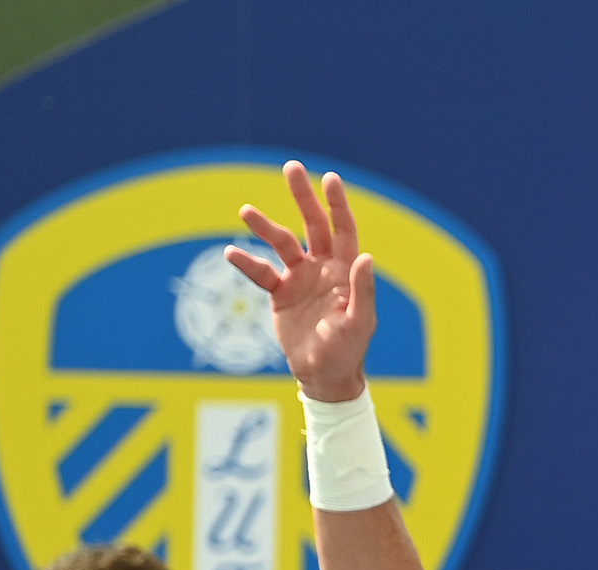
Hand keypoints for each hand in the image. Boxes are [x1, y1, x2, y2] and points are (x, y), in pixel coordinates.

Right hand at [222, 162, 374, 403]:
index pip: (343, 230)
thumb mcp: (359, 323)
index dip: (337, 205)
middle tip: (291, 167)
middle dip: (303, 197)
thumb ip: (362, 291)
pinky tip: (231, 252)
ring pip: (282, 242)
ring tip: (245, 211)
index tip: (329, 178)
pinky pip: (261, 272)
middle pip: (313, 224)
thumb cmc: (348, 350)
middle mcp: (323, 268)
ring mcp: (301, 278)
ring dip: (265, 226)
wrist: (323, 374)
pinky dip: (247, 262)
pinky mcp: (281, 293)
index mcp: (346, 271)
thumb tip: (366, 256)